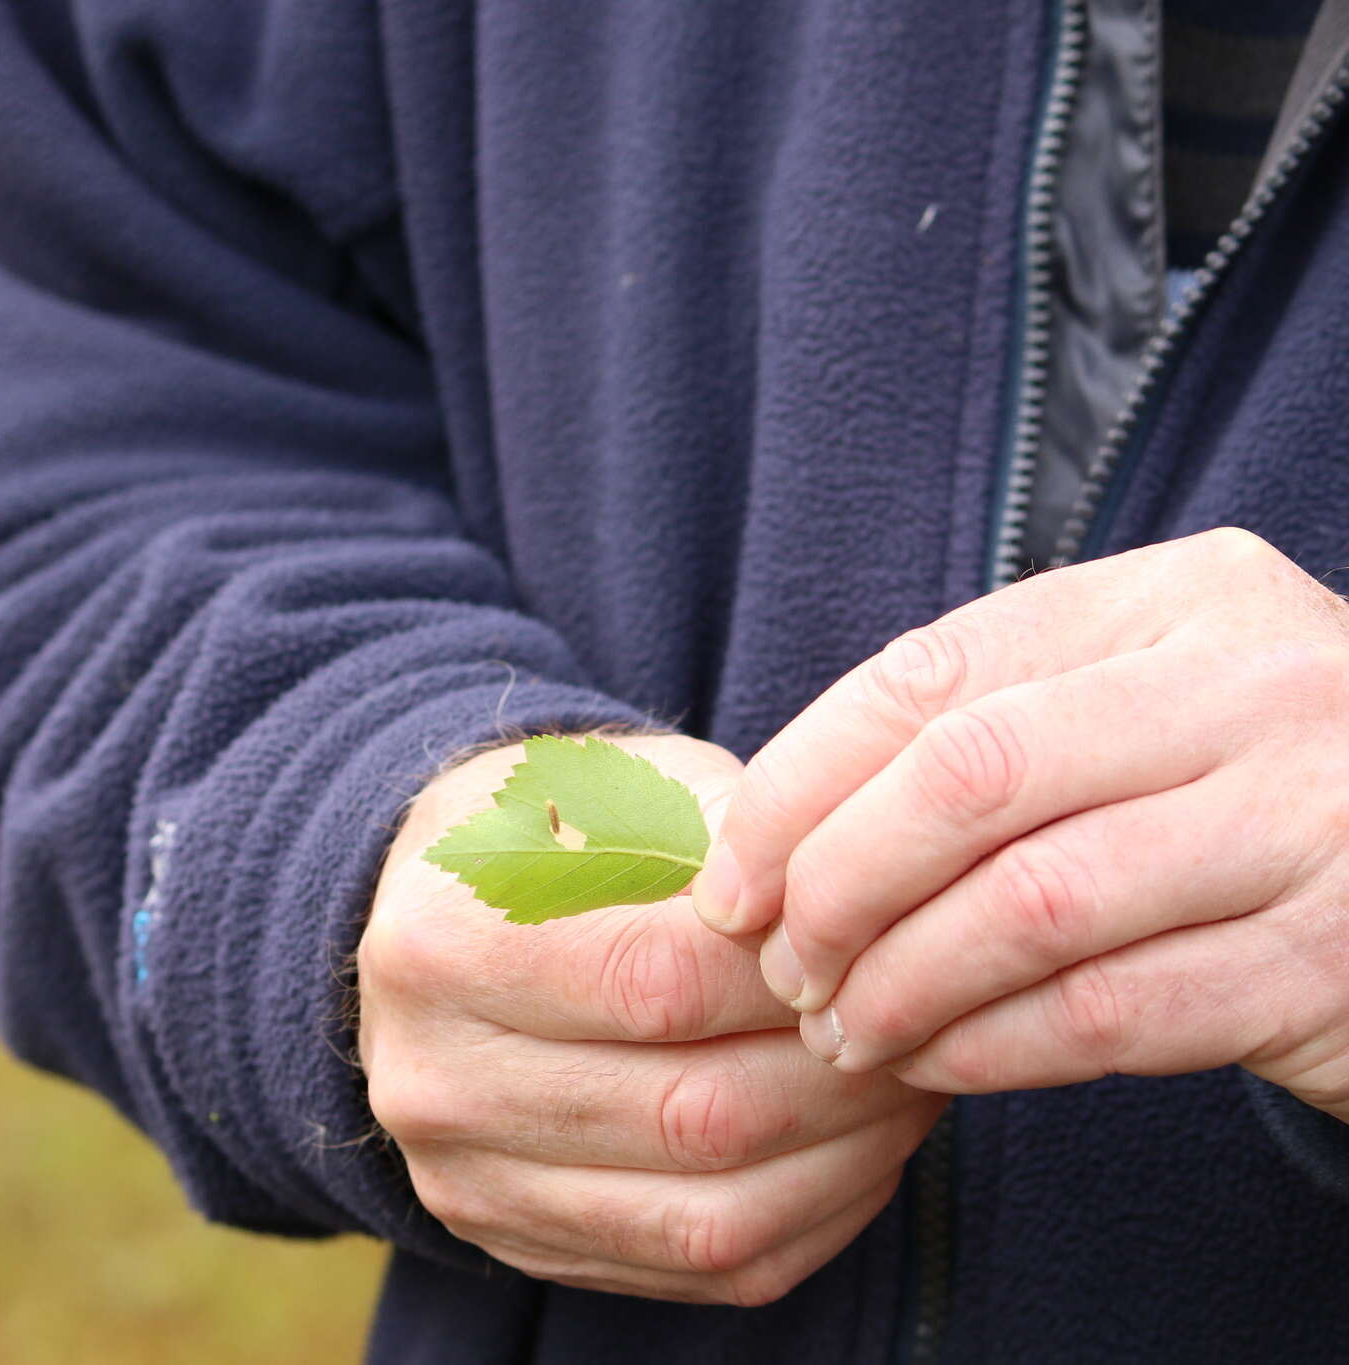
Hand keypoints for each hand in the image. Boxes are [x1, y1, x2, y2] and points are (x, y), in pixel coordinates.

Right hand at [357, 733, 944, 1305]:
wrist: (436, 925)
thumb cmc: (557, 835)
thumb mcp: (621, 784)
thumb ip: (724, 833)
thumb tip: (844, 908)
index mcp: (440, 941)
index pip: (659, 981)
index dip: (793, 971)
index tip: (876, 940)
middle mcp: (431, 1078)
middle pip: (694, 1113)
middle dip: (841, 1074)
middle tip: (922, 1020)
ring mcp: (468, 1179)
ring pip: (712, 1215)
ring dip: (847, 1157)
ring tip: (907, 1084)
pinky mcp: (520, 1245)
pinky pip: (707, 1268)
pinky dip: (813, 1214)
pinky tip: (856, 1146)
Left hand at [691, 528, 1348, 1121]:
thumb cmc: (1245, 802)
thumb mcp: (1136, 717)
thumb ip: (989, 735)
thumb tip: (764, 831)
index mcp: (1178, 597)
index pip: (931, 675)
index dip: (800, 786)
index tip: (730, 880)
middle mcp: (1257, 681)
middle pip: (967, 778)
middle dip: (838, 886)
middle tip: (782, 968)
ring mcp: (1312, 816)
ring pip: (1031, 902)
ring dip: (903, 983)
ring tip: (844, 1032)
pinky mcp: (1333, 959)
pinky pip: (1111, 1012)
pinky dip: (992, 1046)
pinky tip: (936, 1064)